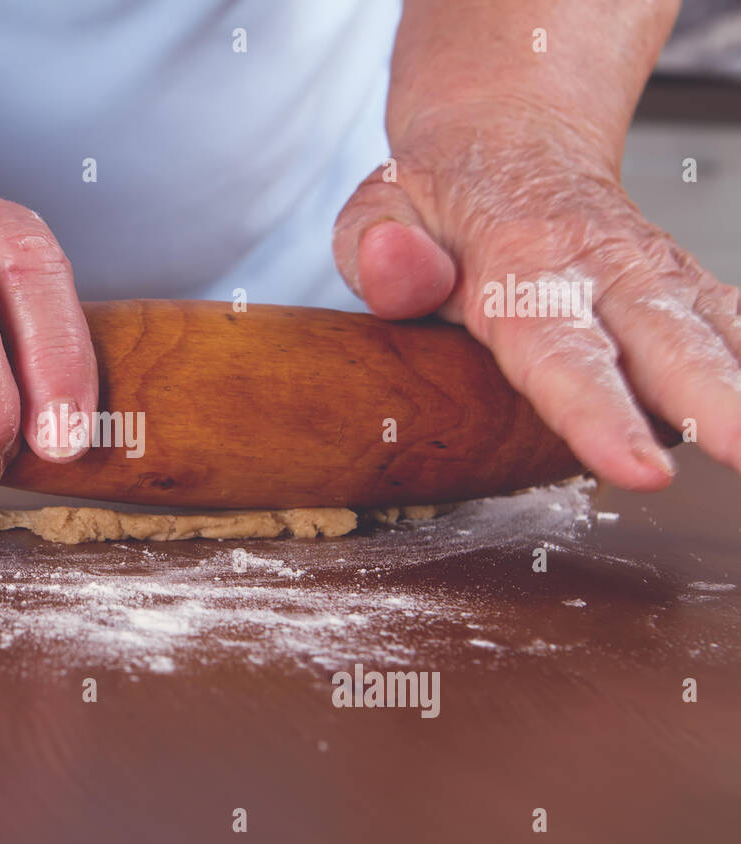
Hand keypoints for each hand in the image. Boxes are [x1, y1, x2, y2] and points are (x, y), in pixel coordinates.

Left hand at [333, 105, 740, 490]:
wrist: (510, 134)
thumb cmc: (439, 192)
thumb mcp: (380, 206)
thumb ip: (378, 247)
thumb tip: (395, 268)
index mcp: (519, 259)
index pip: (558, 348)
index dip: (598, 412)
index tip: (637, 469)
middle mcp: (602, 263)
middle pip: (665, 341)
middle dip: (713, 404)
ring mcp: (652, 271)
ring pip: (714, 331)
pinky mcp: (683, 284)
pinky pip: (734, 323)